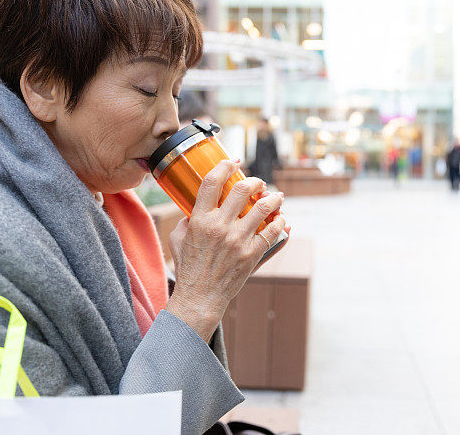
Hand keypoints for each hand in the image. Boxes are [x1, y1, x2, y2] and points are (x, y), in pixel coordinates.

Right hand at [164, 160, 285, 341]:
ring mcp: (238, 240)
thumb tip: (199, 208)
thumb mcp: (178, 240)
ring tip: (277, 196)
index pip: (213, 182)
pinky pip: (273, 231)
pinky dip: (280, 222)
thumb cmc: (188, 268)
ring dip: (274, 198)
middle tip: (259, 183)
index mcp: (200, 219)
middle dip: (255, 181)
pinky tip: (281, 220)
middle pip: (243, 189)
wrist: (200, 297)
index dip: (225, 166)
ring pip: (264, 207)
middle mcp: (220, 226)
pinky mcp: (252, 253)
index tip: (234, 162)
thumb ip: (187, 220)